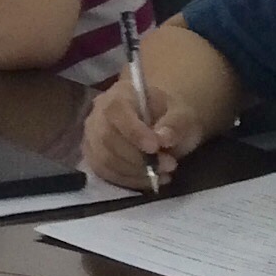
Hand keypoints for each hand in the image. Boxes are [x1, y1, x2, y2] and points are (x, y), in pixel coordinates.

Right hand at [83, 65, 216, 191]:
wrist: (162, 121)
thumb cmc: (170, 115)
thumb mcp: (183, 114)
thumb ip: (175, 123)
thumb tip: (163, 139)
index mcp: (120, 94)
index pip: (116, 111)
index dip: (132, 131)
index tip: (155, 147)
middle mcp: (98, 114)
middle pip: (107, 139)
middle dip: (138, 157)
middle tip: (170, 164)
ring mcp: (93, 137)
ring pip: (104, 160)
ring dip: (136, 172)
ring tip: (164, 173)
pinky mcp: (94, 157)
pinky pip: (105, 173)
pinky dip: (130, 180)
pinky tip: (152, 180)